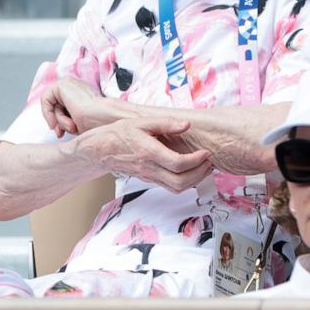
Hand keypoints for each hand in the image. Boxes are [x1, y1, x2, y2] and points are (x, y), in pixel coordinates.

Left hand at [41, 77, 116, 137]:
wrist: (104, 117)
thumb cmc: (98, 123)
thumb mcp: (79, 123)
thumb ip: (67, 120)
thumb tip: (56, 128)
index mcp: (82, 94)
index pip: (63, 107)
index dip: (59, 122)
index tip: (62, 134)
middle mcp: (75, 86)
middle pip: (56, 106)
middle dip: (57, 123)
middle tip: (60, 134)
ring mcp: (69, 83)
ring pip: (53, 104)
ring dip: (59, 120)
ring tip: (71, 126)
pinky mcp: (62, 84)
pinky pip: (46, 99)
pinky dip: (47, 113)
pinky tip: (55, 122)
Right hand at [68, 117, 212, 192]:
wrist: (100, 150)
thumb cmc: (119, 133)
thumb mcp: (142, 122)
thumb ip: (165, 123)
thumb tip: (186, 125)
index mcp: (148, 152)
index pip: (177, 164)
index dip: (196, 161)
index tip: (206, 152)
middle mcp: (149, 168)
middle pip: (180, 182)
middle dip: (200, 174)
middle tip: (209, 161)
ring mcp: (149, 176)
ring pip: (177, 188)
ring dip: (195, 180)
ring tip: (204, 166)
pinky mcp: (149, 179)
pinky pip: (170, 187)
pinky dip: (185, 182)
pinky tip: (191, 170)